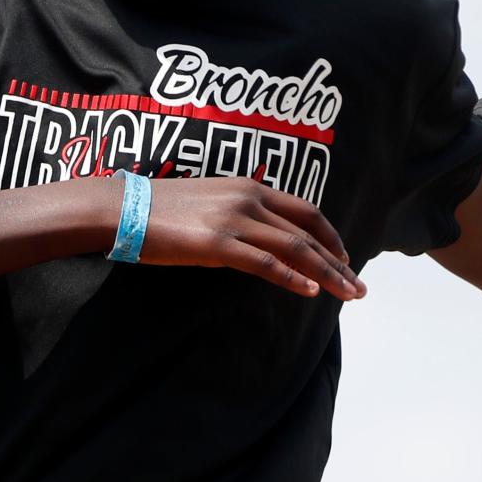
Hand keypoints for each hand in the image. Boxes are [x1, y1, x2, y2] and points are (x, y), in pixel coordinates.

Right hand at [140, 177, 364, 300]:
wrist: (123, 207)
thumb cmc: (160, 208)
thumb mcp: (210, 200)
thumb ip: (238, 213)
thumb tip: (259, 237)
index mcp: (248, 186)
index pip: (305, 210)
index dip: (330, 235)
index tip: (344, 257)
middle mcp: (248, 199)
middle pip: (308, 233)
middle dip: (338, 262)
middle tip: (358, 287)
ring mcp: (234, 221)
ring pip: (295, 249)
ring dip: (327, 274)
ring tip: (348, 294)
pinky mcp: (217, 245)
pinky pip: (265, 264)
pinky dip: (292, 279)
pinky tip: (311, 293)